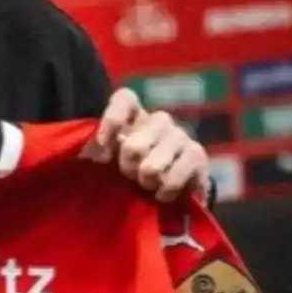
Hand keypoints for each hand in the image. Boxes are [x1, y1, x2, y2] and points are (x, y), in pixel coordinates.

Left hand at [90, 88, 208, 202]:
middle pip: (134, 147)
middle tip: (129, 174)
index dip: (112, 120)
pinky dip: (165, 191)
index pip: (125, 99)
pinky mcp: (197, 154)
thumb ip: (97, 149)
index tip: (102, 146)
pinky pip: (174, 178)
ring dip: (146, 182)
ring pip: (152, 167)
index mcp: (135, 114)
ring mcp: (180, 135)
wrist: (170, 186)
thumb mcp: (110, 155)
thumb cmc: (133, 166)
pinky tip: (162, 193)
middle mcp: (159, 120)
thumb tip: (94, 152)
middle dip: (127, 168)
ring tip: (147, 184)